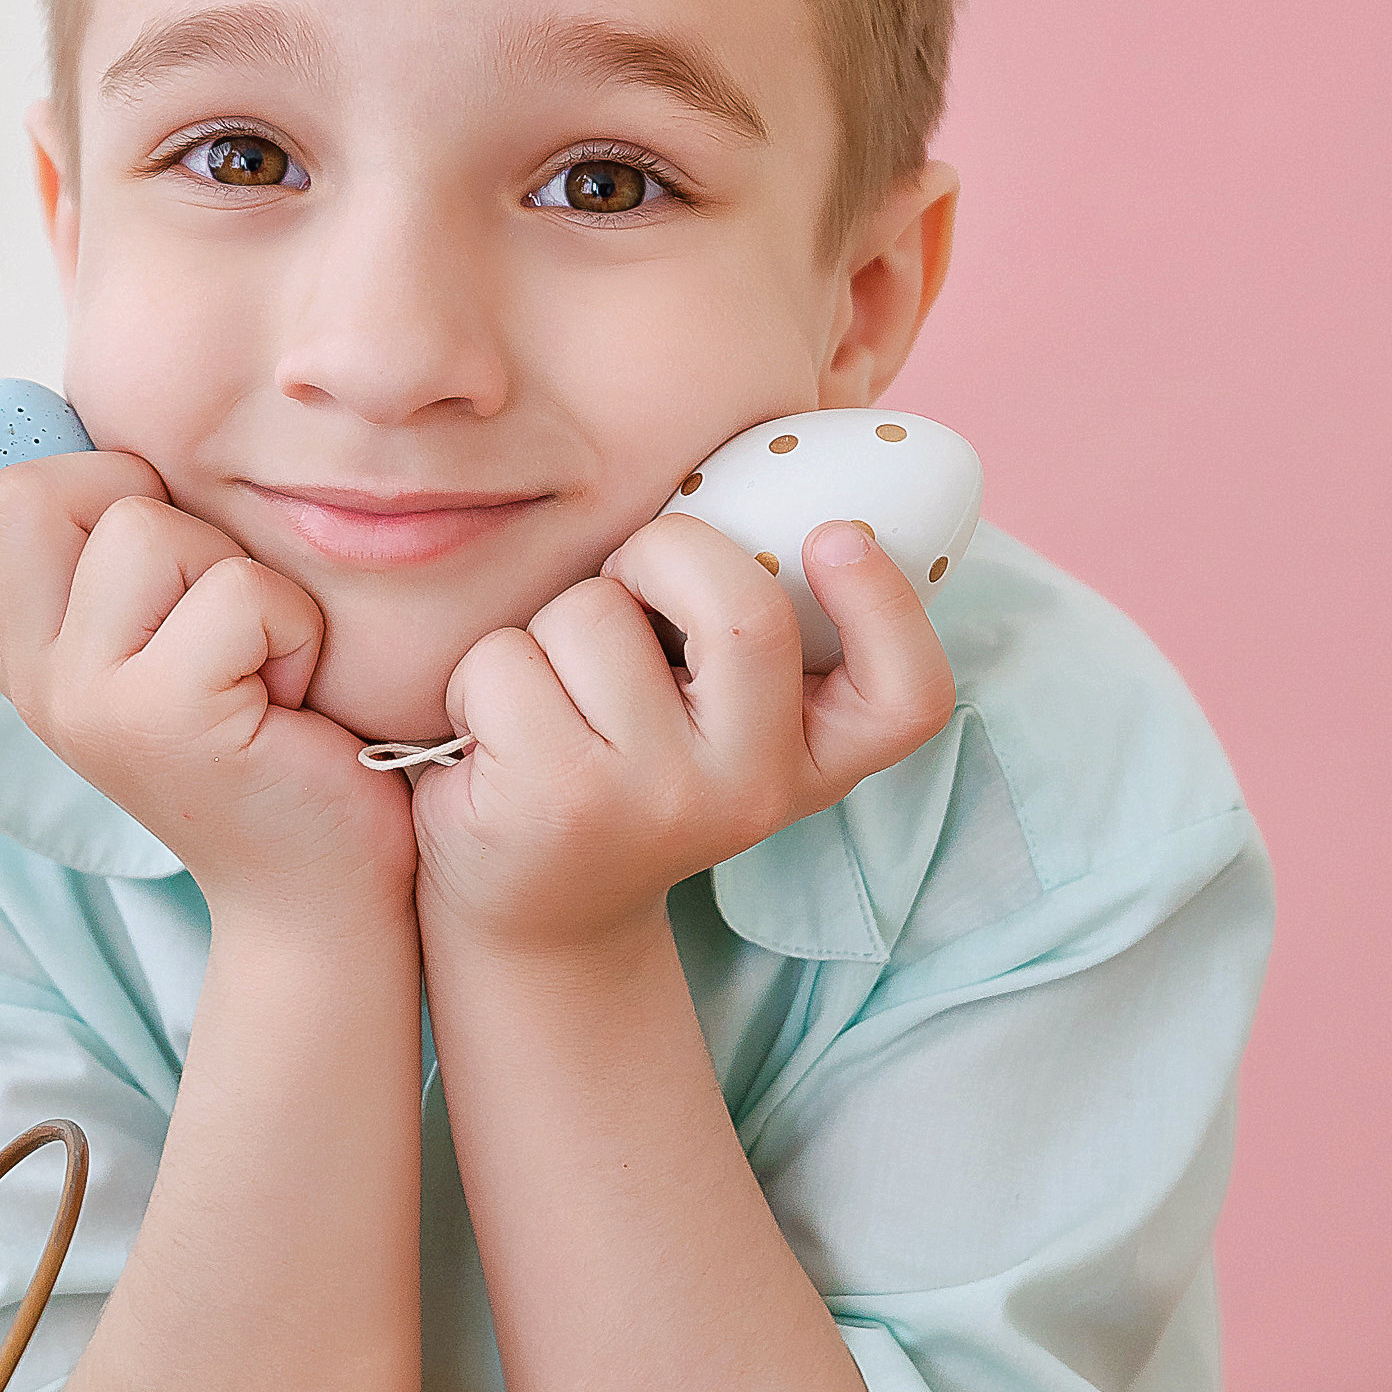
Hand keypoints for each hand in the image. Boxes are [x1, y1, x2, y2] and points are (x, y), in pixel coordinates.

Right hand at [0, 388, 412, 924]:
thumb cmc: (274, 738)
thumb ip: (118, 558)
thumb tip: (87, 426)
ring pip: (146, 530)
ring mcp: (87, 705)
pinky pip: (235, 590)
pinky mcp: (161, 719)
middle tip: (203, 585)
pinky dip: (290, 622)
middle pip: (33, 496)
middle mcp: (39, 684)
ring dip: (234, 569)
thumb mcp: (179, 635)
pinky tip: (290, 693)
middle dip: (136, 494)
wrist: (324, 885)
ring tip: (257, 656)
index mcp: (32, 660)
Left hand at [410, 513, 955, 954]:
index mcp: (812, 761)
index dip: (889, 605)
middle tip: (622, 585)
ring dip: (548, 628)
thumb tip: (748, 480)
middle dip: (658, 552)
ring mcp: (656, 800)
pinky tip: (498, 737)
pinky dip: (484, 674)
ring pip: (592, 614)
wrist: (538, 910)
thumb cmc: (627, 768)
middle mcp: (750, 790)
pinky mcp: (556, 800)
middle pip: (742, 610)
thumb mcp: (715, 719)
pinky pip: (506, 659)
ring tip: (552, 696)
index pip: (906, 694)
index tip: (839, 536)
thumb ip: (746, 633)